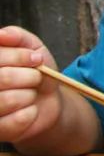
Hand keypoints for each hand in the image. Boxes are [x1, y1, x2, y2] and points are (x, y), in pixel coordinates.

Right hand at [0, 26, 62, 143]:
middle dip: (28, 76)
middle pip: (2, 78)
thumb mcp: (30, 46)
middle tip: (36, 78)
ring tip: (30, 94)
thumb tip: (0, 34)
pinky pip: (16, 121)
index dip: (20, 57)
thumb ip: (16, 36)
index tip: (37, 58)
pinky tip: (29, 110)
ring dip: (29, 95)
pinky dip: (31, 113)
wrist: (46, 101)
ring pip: (7, 100)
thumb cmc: (33, 70)